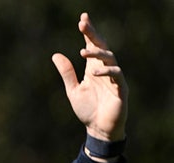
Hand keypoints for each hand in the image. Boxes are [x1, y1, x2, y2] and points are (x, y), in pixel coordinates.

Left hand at [51, 12, 127, 141]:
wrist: (98, 129)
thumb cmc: (88, 110)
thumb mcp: (73, 90)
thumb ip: (67, 73)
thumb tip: (55, 55)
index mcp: (93, 68)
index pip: (92, 45)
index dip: (88, 32)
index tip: (82, 19)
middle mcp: (104, 70)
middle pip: (101, 47)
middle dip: (93, 34)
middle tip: (83, 23)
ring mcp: (114, 78)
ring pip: (109, 58)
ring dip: (97, 53)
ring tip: (83, 51)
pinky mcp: (120, 89)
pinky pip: (117, 75)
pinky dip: (107, 71)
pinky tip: (95, 72)